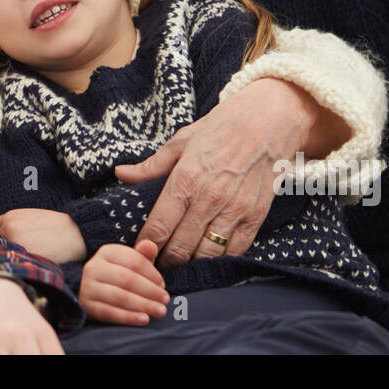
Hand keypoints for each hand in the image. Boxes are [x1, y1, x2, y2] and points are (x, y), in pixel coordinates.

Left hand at [0, 208, 86, 263]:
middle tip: (9, 257)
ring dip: (6, 258)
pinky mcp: (25, 255)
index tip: (0, 244)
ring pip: (1, 254)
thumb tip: (1, 239)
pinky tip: (25, 266)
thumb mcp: (32, 219)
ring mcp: (16, 242)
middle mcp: (9, 228)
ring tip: (19, 262)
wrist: (77, 234)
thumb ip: (15, 225)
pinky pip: (12, 263)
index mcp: (11, 217)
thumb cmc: (57, 228)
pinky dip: (15, 265)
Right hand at [79, 240, 168, 325]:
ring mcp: (88, 286)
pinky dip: (128, 317)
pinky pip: (109, 313)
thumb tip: (151, 245)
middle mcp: (94, 267)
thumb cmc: (120, 278)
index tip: (163, 285)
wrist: (96, 296)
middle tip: (166, 300)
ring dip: (143, 305)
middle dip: (150, 291)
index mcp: (107, 252)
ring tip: (160, 311)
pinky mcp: (87, 305)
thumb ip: (143, 255)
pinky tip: (144, 320)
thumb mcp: (131, 265)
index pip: (134, 261)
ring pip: (119, 296)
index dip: (152, 274)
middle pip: (127, 279)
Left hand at [114, 78, 316, 269]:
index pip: (159, 226)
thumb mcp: (181, 141)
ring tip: (178, 267)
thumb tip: (120, 174)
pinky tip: (207, 260)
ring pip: (206, 254)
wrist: (268, 121)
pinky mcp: (255, 217)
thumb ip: (150, 166)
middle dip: (164, 261)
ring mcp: (234, 210)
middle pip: (180, 247)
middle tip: (155, 266)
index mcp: (186, 179)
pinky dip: (219, 260)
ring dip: (190, 265)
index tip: (139, 252)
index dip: (146, 246)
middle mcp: (209, 198)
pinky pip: (234, 251)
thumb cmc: (221, 129)